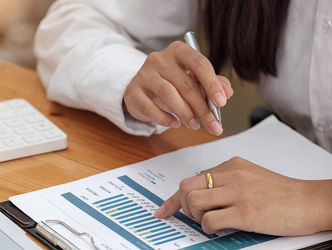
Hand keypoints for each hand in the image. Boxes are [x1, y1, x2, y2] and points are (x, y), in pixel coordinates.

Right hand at [123, 41, 232, 134]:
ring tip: (194, 124)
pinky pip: (151, 108)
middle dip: (202, 108)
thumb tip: (227, 92)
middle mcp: (159, 59)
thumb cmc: (171, 83)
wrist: (140, 88)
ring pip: (168, 94)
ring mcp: (144, 74)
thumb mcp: (193, 79)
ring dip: (185, 113)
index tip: (221, 103)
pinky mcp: (133, 91)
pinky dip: (165, 119)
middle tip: (212, 124)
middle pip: (185, 84)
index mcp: (178, 51)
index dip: (212, 84)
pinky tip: (174, 123)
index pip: (199, 64)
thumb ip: (212, 83)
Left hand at [154, 156, 331, 235]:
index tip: (164, 209)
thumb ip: (227, 181)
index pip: (193, 179)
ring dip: (196, 217)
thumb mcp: (251, 176)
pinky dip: (208, 228)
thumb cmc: (283, 193)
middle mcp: (231, 176)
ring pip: (195, 202)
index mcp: (232, 166)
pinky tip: (219, 229)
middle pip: (187, 188)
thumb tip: (204, 195)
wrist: (311, 201)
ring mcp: (237, 193)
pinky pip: (210, 220)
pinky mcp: (244, 212)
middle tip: (196, 216)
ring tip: (210, 222)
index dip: (175, 198)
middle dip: (184, 206)